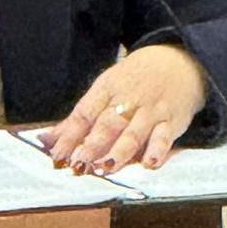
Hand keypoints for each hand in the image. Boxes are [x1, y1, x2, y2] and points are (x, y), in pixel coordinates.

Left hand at [37, 44, 208, 173]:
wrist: (179, 60)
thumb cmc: (136, 79)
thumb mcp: (106, 88)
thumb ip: (79, 118)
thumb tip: (47, 139)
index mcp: (107, 89)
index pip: (85, 113)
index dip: (70, 135)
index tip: (58, 154)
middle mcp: (127, 99)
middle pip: (107, 123)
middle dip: (92, 145)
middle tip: (79, 164)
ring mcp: (150, 110)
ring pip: (134, 132)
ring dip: (120, 150)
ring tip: (106, 167)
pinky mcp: (171, 120)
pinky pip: (165, 136)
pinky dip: (157, 149)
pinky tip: (149, 163)